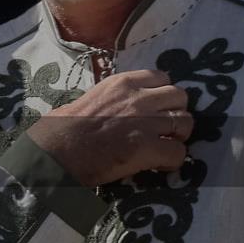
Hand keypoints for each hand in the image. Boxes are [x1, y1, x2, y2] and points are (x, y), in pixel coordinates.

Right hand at [24, 69, 192, 186]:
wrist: (57, 151)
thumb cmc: (62, 127)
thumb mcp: (88, 98)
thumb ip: (112, 97)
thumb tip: (119, 106)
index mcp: (121, 83)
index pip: (162, 78)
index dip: (163, 95)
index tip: (156, 108)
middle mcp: (138, 97)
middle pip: (180, 96)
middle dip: (176, 112)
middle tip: (164, 128)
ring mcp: (146, 122)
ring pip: (186, 122)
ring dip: (178, 136)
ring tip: (163, 146)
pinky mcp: (148, 147)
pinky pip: (179, 152)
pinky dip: (173, 160)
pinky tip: (158, 164)